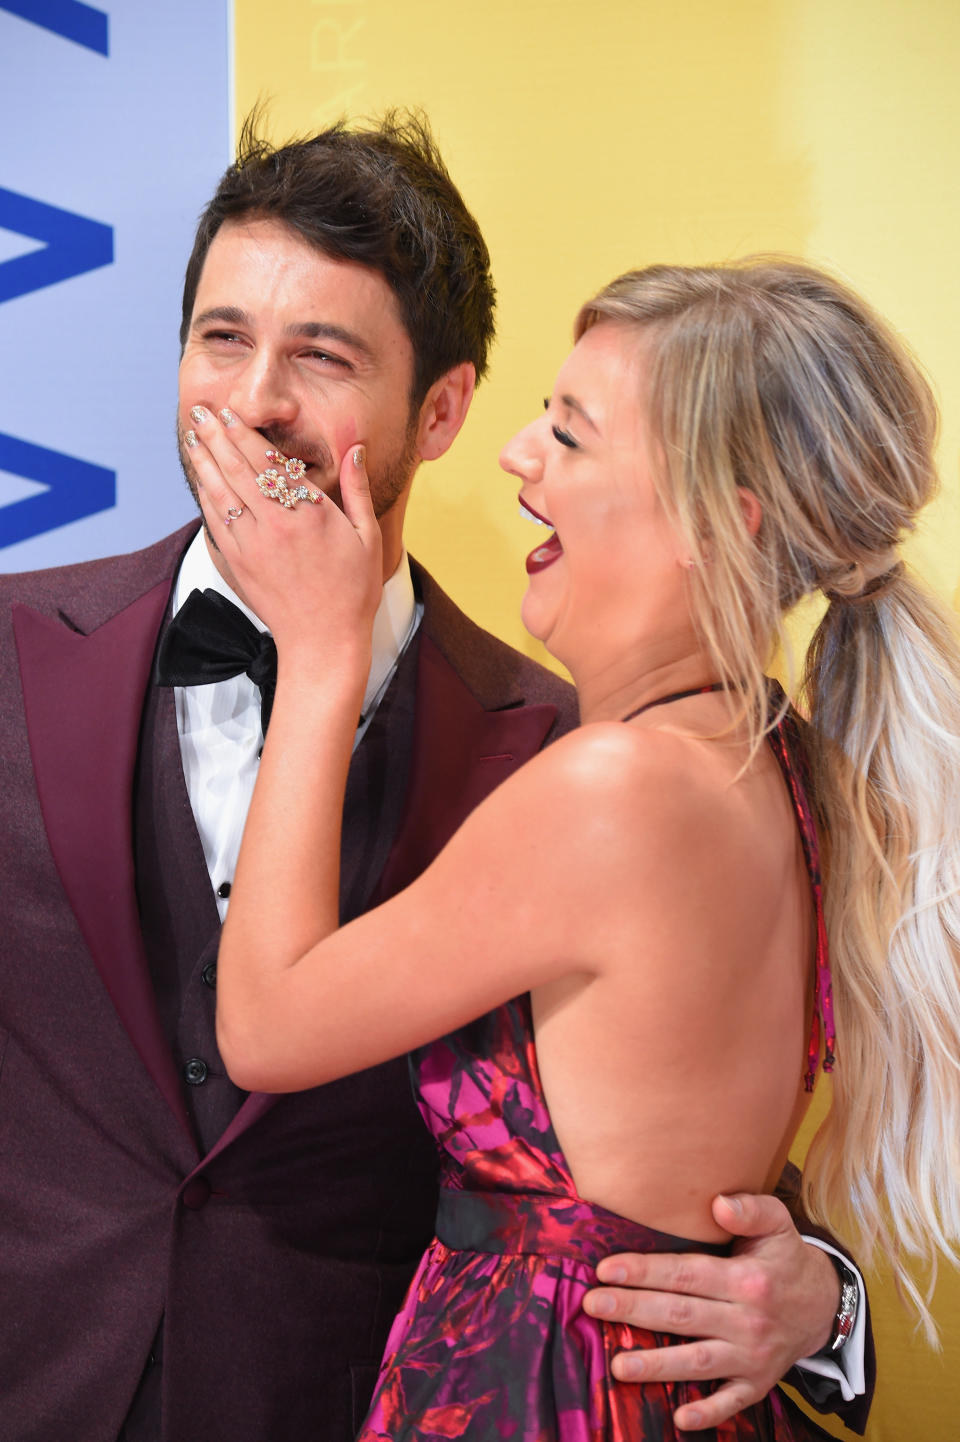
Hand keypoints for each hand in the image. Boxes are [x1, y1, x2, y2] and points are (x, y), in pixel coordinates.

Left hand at [186, 405, 381, 669]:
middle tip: (200, 411)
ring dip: (203, 461)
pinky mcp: (238, 564)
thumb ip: (358, 489)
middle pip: (237, 469)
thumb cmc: (352, 592)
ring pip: (220, 492)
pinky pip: (215, 522)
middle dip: (216, 436)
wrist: (323, 642)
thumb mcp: (367, 537)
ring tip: (192, 436)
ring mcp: (252, 545)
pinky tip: (200, 480)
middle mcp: (276, 524)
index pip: (269, 461)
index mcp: (309, 513)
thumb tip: (356, 448)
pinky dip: (205, 497)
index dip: (246, 433)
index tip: (232, 413)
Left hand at [583, 1192, 840, 1431]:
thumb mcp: (778, 1223)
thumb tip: (718, 1204)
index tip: (606, 1269)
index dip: (645, 1271)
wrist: (825, 1305)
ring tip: (618, 1366)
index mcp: (747, 1279)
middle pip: (681, 1315)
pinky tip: (679, 1416)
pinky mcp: (758, 1383)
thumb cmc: (785, 1257)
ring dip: (658, 1365)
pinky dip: (709, 1412)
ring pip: (697, 1362)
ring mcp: (752, 1356)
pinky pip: (732, 1402)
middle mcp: (748, 1320)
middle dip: (633, 1311)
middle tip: (592, 1306)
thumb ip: (750, 1209)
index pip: (686, 1274)